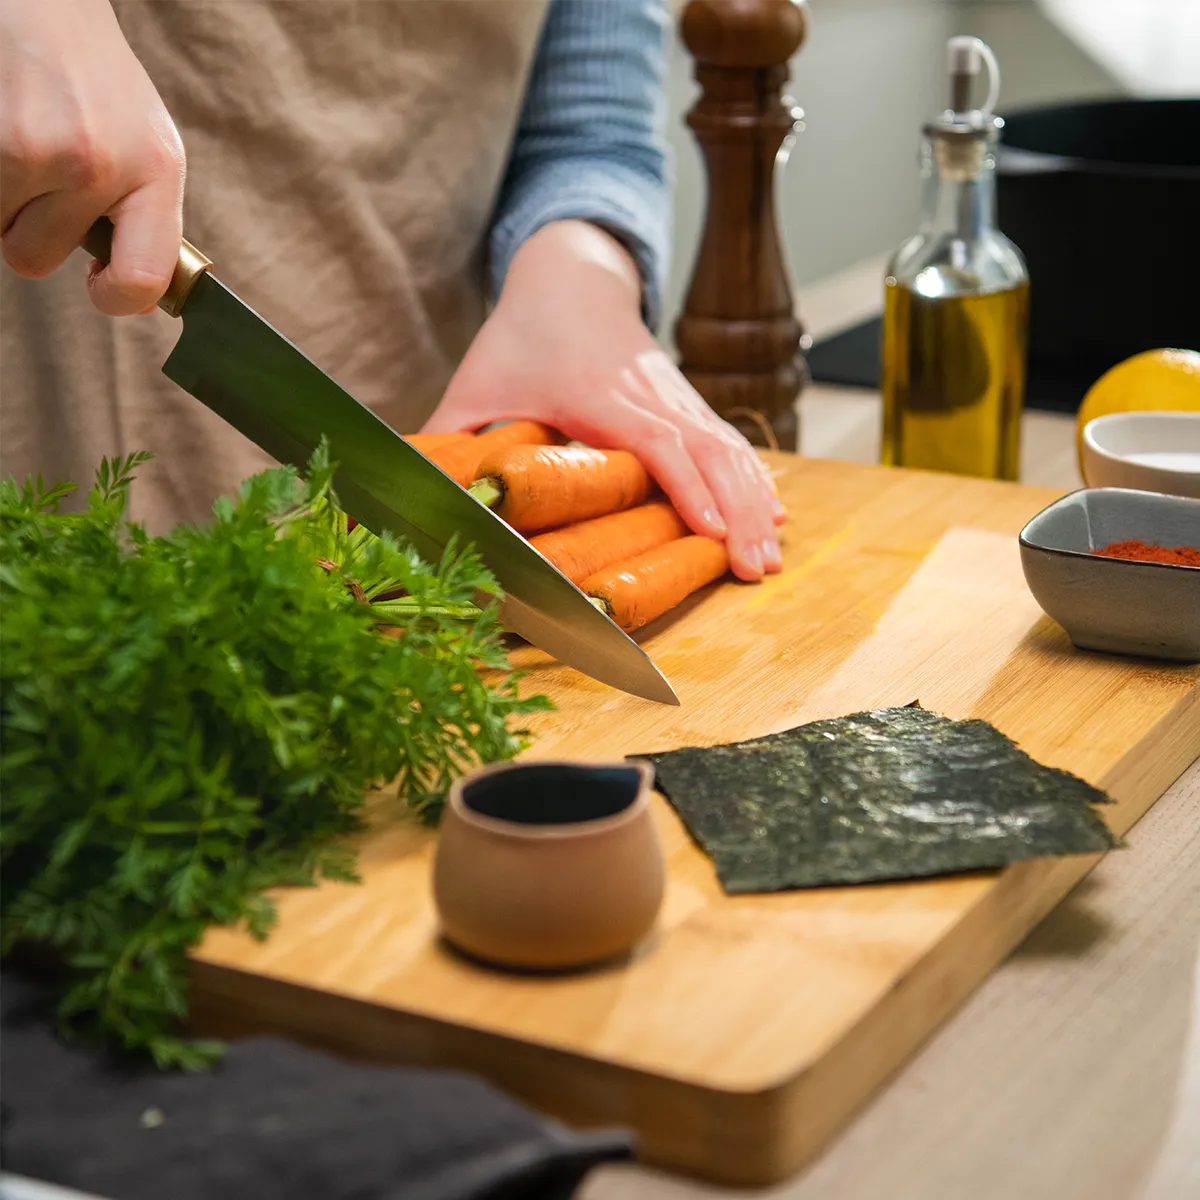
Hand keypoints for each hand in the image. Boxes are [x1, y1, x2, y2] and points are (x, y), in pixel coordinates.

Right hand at [0, 0, 184, 314]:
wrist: (43, 1)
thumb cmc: (94, 83)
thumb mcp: (147, 147)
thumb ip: (146, 219)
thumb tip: (135, 296)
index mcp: (153, 170)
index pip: (143, 279)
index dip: (115, 299)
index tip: (99, 285)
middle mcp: (96, 162)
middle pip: (34, 260)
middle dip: (29, 227)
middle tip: (42, 173)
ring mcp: (34, 148)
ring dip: (0, 201)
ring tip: (22, 146)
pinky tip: (1, 132)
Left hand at [424, 221, 784, 580]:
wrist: (572, 277)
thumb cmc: (520, 337)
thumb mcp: (476, 383)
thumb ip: (448, 437)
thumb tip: (405, 494)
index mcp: (597, 391)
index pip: (655, 438)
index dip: (685, 484)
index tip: (709, 529)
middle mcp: (648, 393)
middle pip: (707, 450)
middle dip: (736, 509)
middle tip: (758, 568)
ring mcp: (675, 397)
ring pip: (728, 448)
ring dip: (753, 503)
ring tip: (771, 558)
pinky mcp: (687, 404)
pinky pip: (729, 443)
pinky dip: (752, 482)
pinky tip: (771, 518)